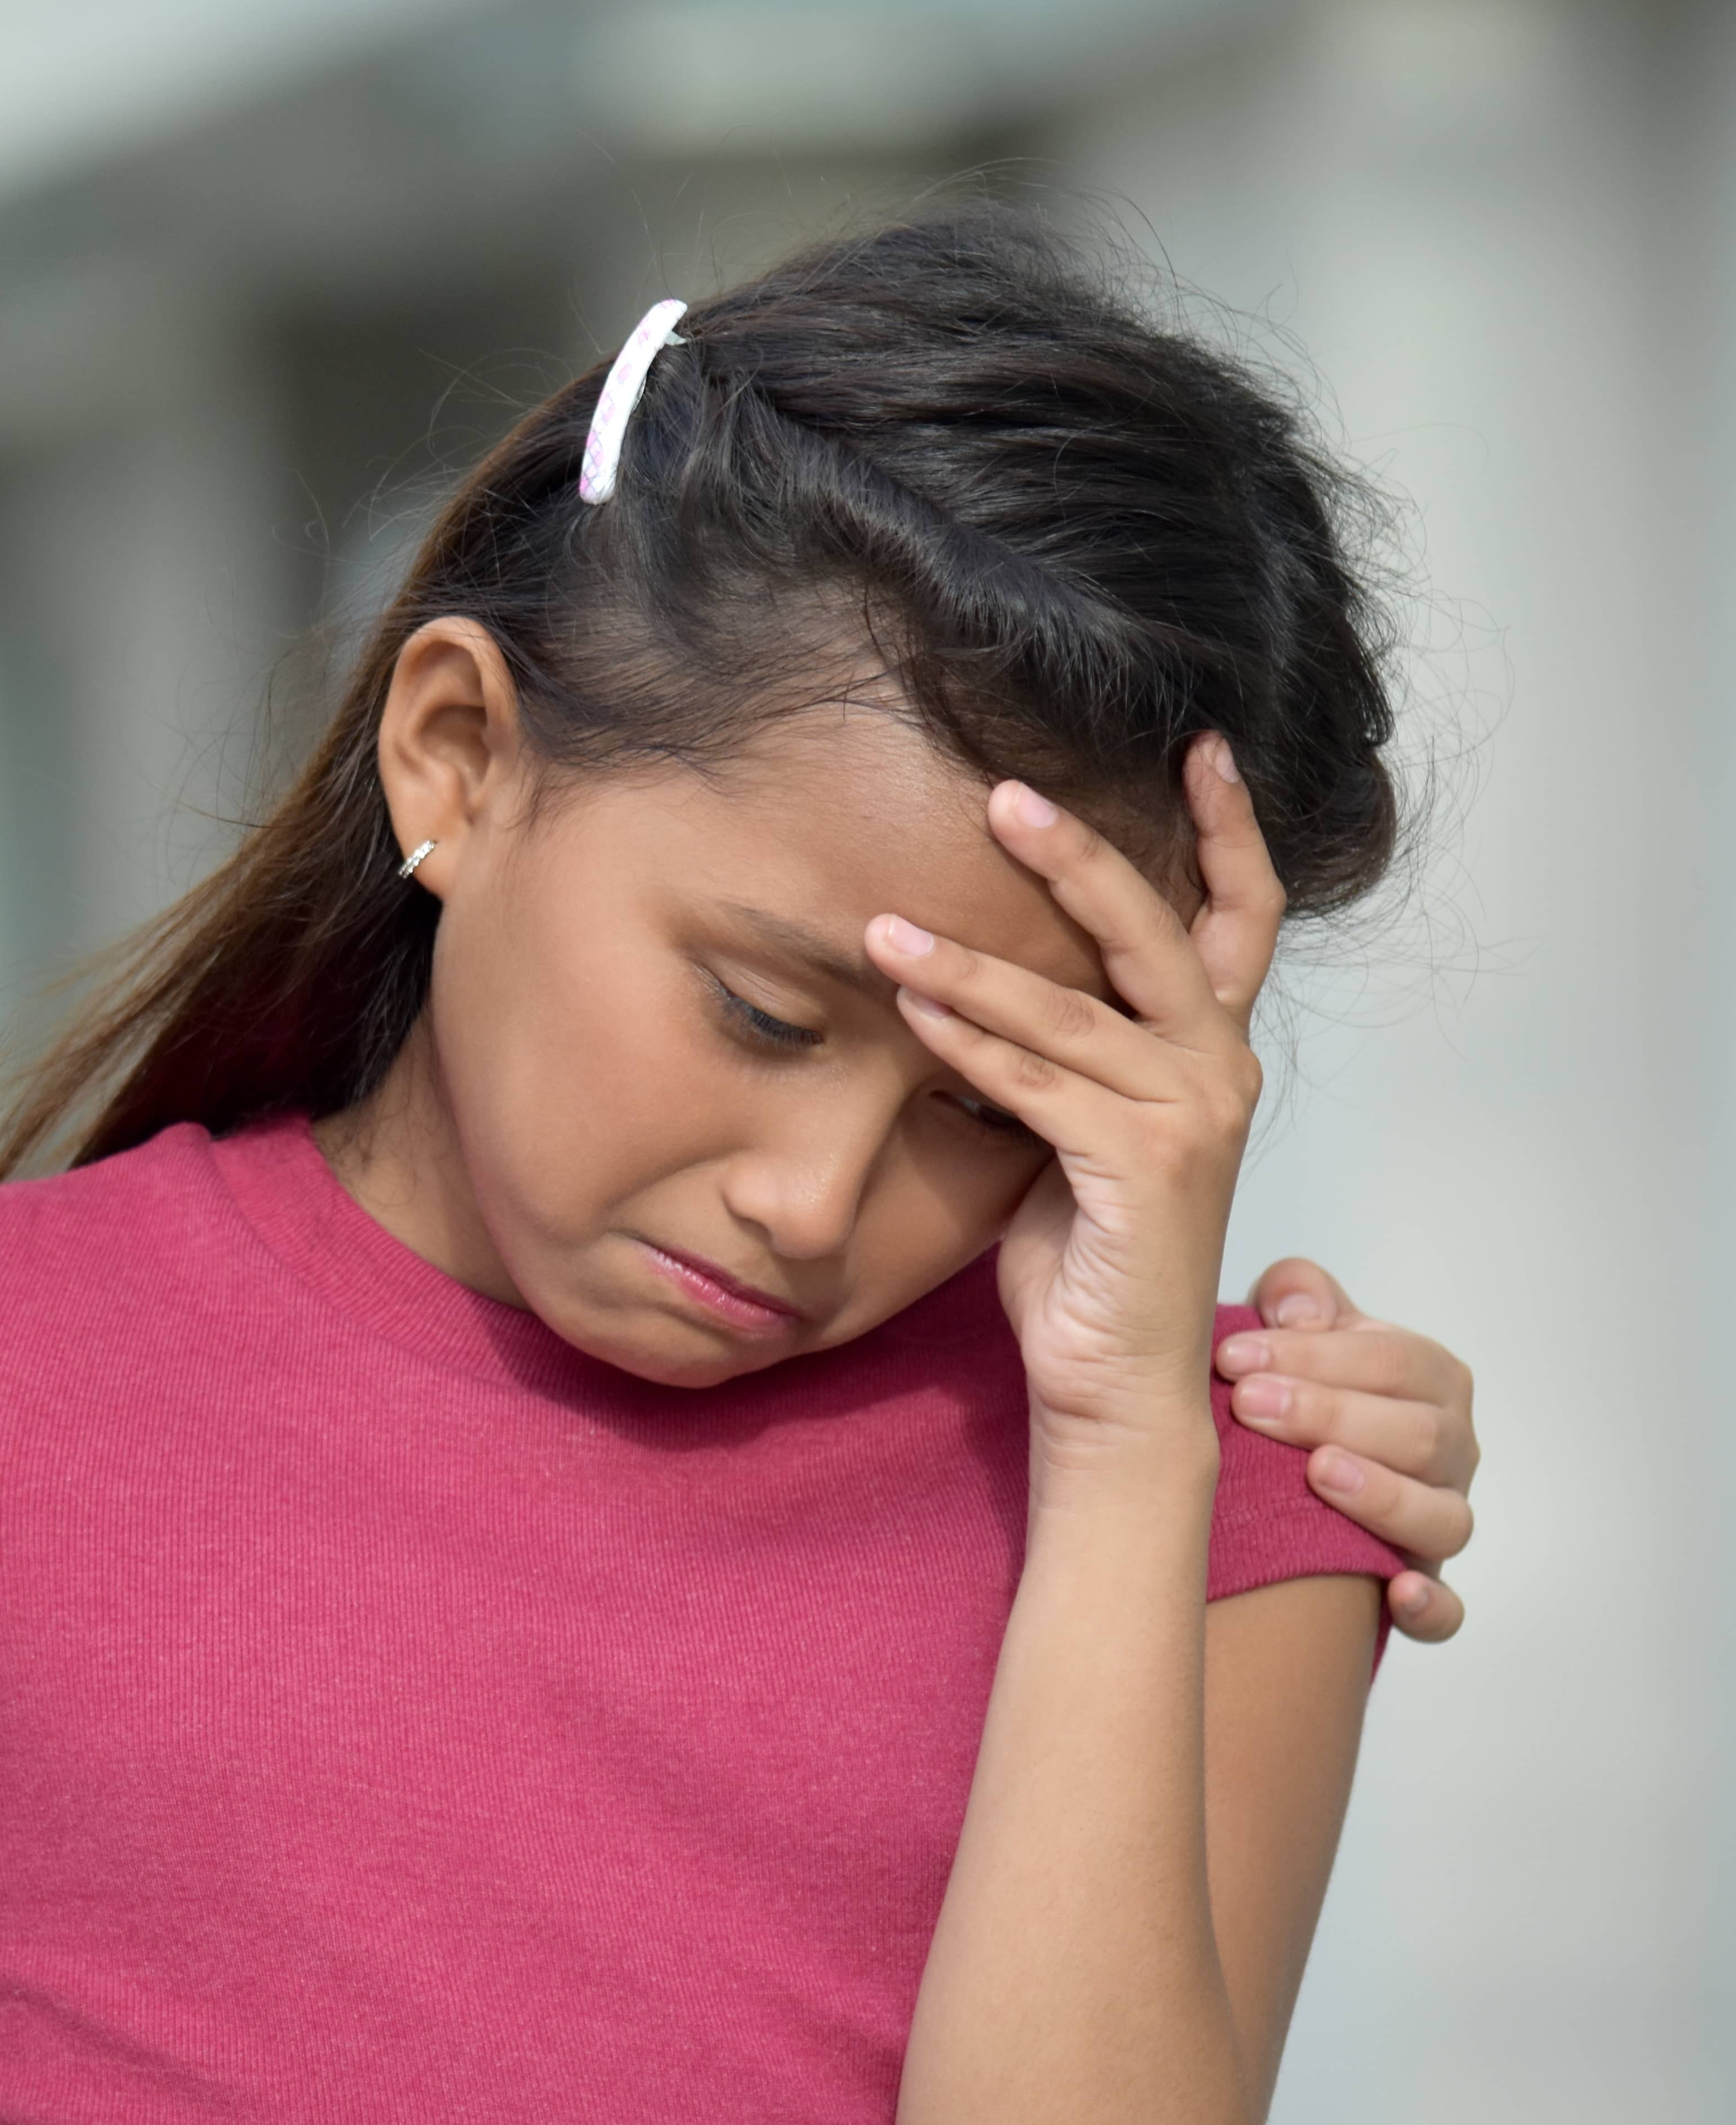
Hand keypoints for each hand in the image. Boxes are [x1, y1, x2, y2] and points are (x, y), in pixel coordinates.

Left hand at [866, 738, 1274, 1474]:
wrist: (1111, 1377)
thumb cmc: (1084, 1253)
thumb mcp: (1072, 1127)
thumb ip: (1060, 1054)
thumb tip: (977, 980)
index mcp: (1210, 1052)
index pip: (1240, 919)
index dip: (1229, 832)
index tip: (1200, 747)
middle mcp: (1218, 1071)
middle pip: (1155, 933)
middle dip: (1077, 857)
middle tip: (1003, 794)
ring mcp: (1189, 1116)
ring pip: (1070, 1010)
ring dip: (967, 965)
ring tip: (884, 928)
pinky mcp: (1141, 1166)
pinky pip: (1035, 1085)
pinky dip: (968, 1043)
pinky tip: (908, 1010)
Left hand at [1218, 1260, 1476, 1639]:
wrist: (1285, 1459)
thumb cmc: (1296, 1384)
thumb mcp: (1295, 1327)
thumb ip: (1297, 1297)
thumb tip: (1298, 1307)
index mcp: (1429, 1380)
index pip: (1391, 1361)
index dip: (1313, 1354)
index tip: (1232, 1356)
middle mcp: (1449, 1451)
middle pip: (1418, 1433)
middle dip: (1329, 1415)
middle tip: (1249, 1406)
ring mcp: (1440, 1519)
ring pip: (1442, 1516)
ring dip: (1380, 1495)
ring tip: (1316, 1472)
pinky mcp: (1423, 1583)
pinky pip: (1446, 1608)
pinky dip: (1430, 1607)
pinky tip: (1396, 1594)